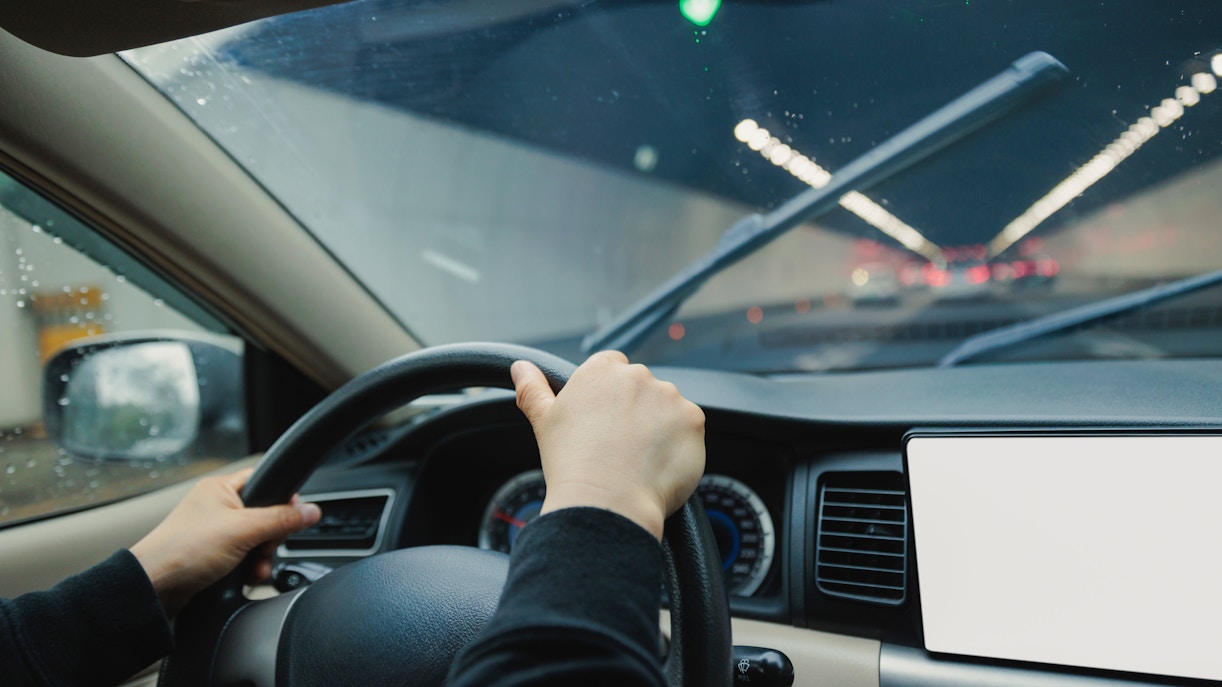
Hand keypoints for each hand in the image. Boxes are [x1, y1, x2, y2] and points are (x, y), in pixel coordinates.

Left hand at [130, 468, 320, 617]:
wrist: (153, 588)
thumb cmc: (184, 550)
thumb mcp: (242, 529)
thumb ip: (281, 519)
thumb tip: (312, 511)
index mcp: (220, 489)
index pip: (263, 480)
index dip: (282, 497)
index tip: (293, 515)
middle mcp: (217, 508)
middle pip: (265, 515)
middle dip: (272, 537)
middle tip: (266, 546)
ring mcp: (215, 533)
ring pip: (256, 540)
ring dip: (262, 557)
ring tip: (256, 567)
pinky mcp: (213, 557)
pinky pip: (244, 558)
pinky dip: (250, 568)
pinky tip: (248, 577)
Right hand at [511, 351, 705, 540]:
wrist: (605, 502)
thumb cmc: (572, 464)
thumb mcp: (543, 422)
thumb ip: (533, 389)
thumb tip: (520, 367)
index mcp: (601, 371)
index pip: (613, 368)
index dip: (610, 398)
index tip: (605, 422)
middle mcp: (637, 376)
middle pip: (643, 388)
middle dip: (637, 412)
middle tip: (621, 446)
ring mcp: (669, 396)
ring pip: (668, 408)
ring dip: (660, 426)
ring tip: (639, 459)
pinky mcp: (693, 419)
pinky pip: (689, 428)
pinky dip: (680, 444)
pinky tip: (659, 464)